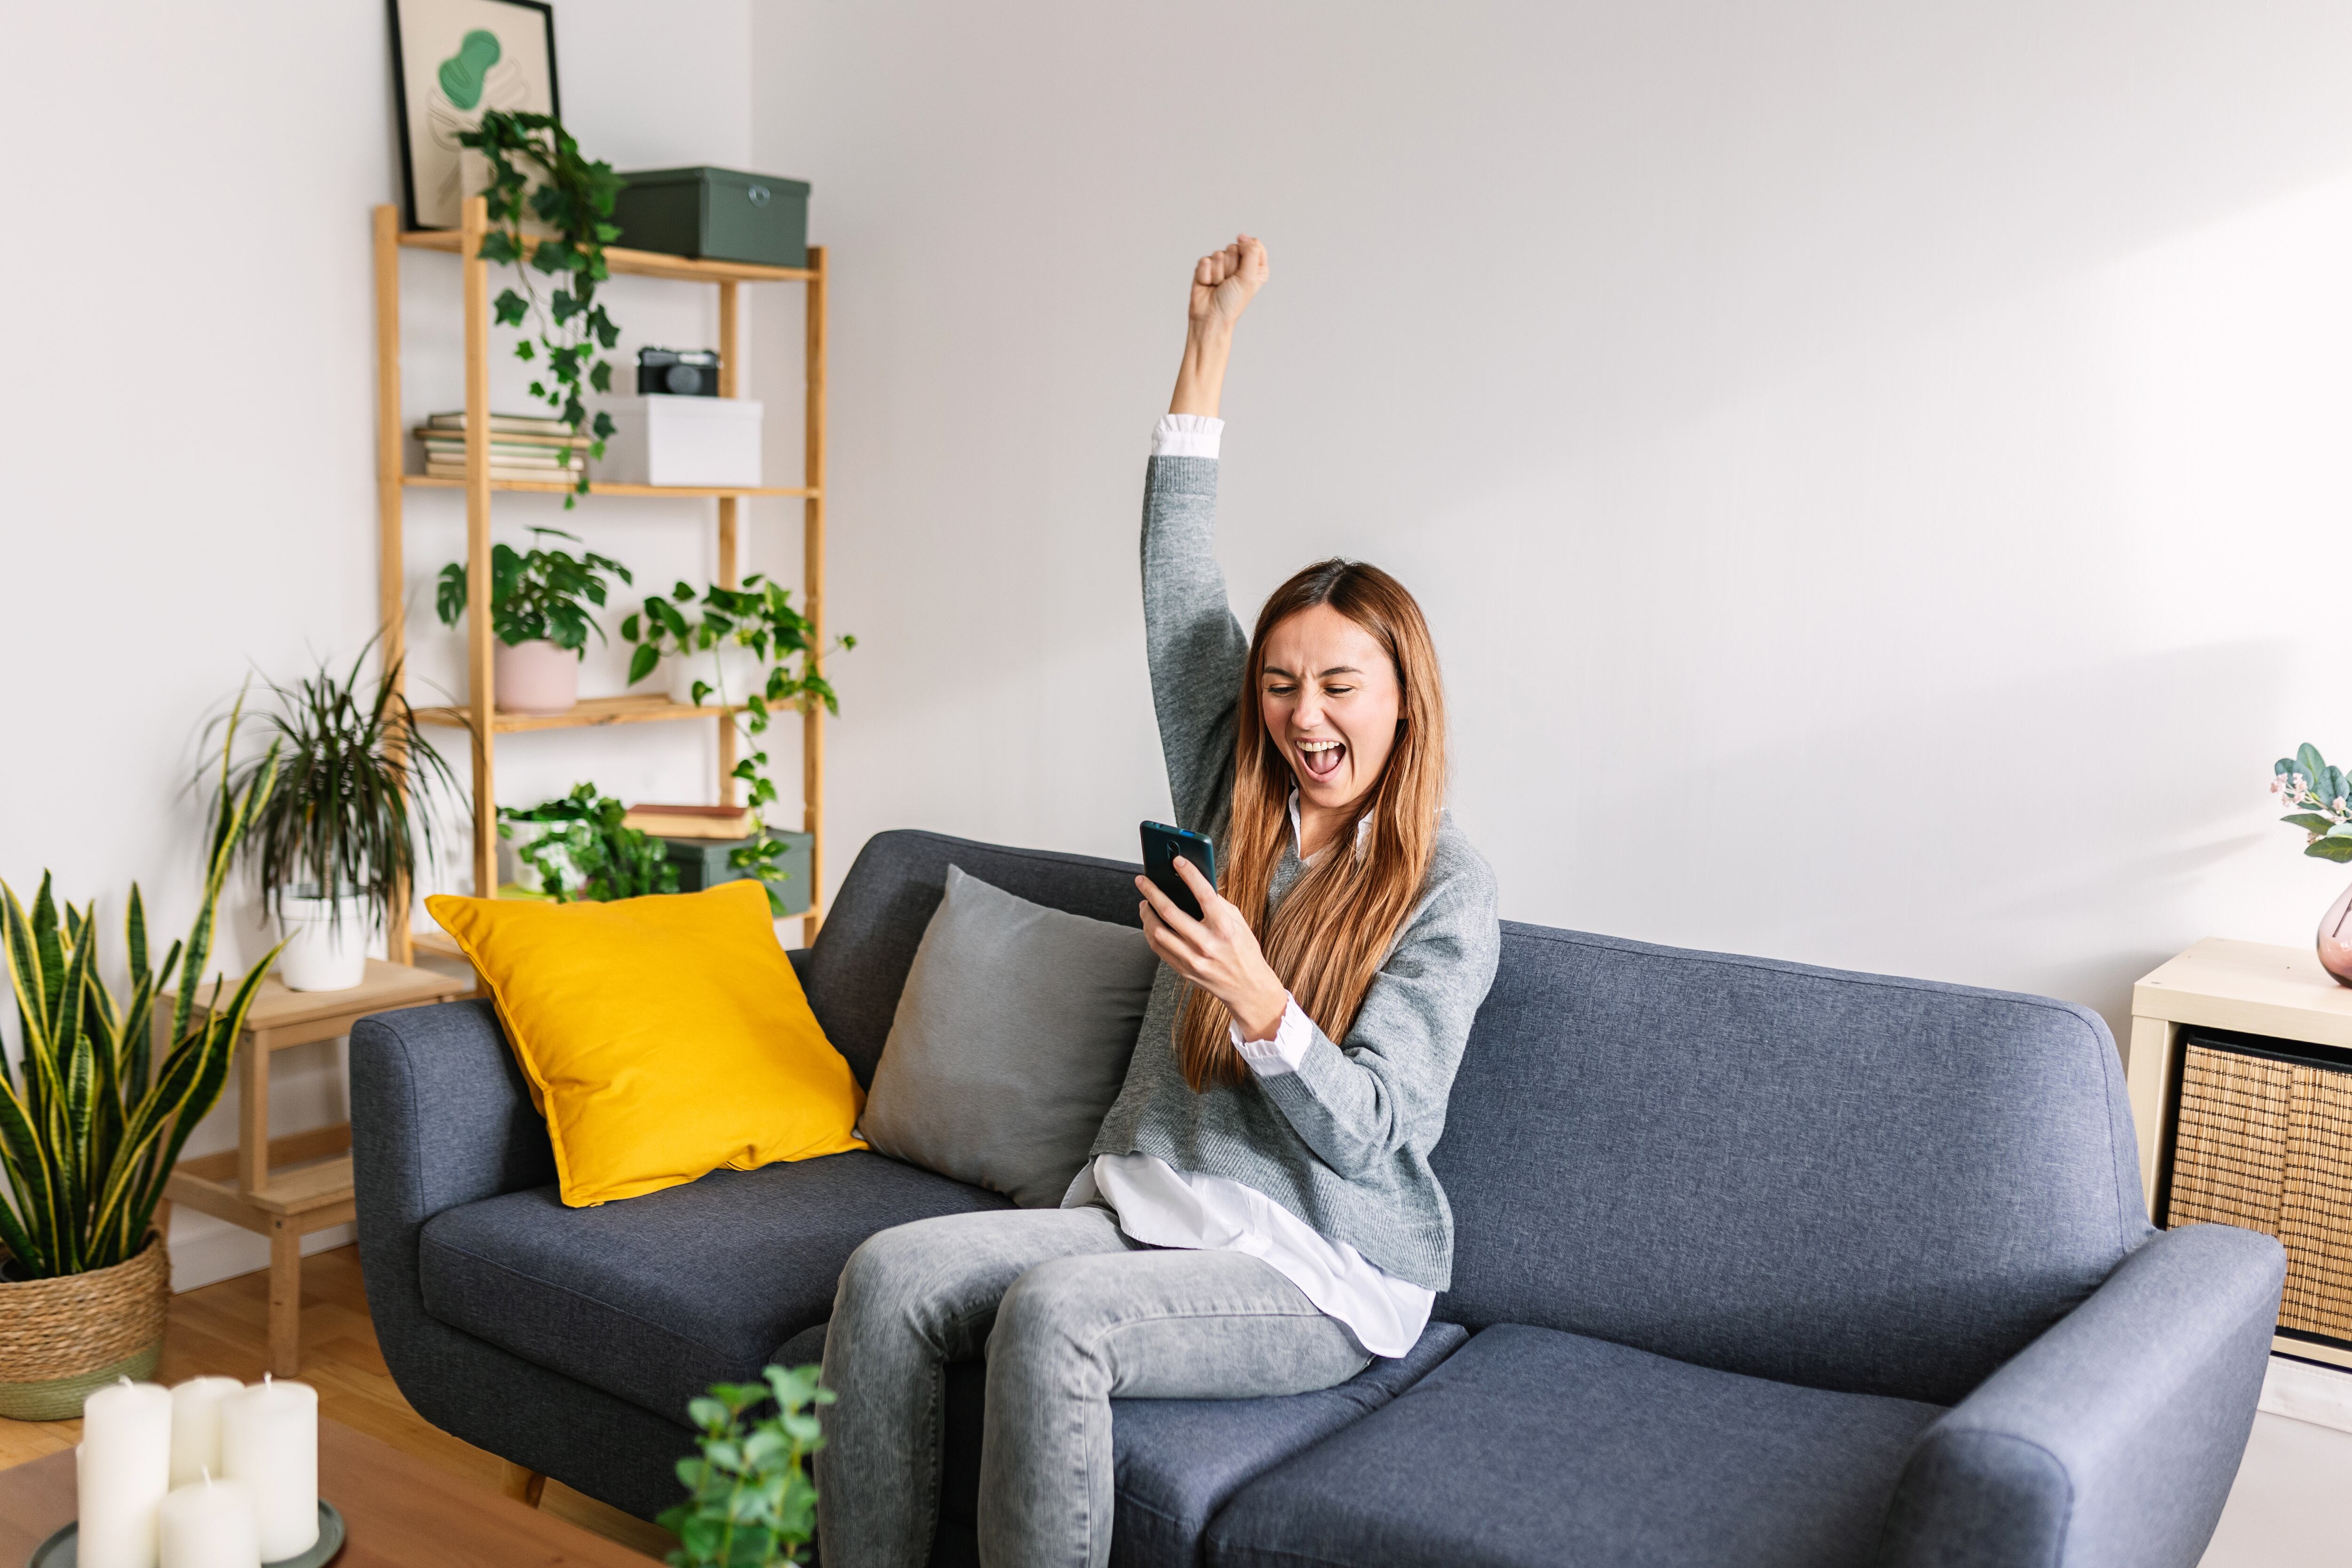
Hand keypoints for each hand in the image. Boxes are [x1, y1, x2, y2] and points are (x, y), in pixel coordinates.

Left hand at [1135, 857, 1289, 1041]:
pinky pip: (1158, 948)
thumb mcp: (1239, 923)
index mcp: (1225, 928)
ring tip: (1144, 901)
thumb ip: (1218, 904)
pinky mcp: (1184, 970)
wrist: (1248, 988)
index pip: (1204, 895)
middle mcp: (1207, 944)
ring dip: (1146, 913)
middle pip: (1170, 912)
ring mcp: (1193, 960)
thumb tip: (1194, 883)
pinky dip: (1150, 932)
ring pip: (1158, 932)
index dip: (1190, 874)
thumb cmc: (1244, 950)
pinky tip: (1149, 921)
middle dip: (1152, 892)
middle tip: (1142, 880)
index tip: (1177, 860)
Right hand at [1188, 234, 1268, 337]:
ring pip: (1219, 253)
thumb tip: (1242, 236)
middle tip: (1229, 282)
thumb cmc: (1232, 302)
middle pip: (1234, 247)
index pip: (1253, 244)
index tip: (1243, 270)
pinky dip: (1206, 274)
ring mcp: (1222, 265)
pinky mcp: (1206, 268)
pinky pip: (1205, 260)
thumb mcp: (1249, 277)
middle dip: (1230, 266)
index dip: (1246, 254)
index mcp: (1256, 267)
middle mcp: (1239, 265)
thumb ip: (1251, 252)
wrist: (1210, 317)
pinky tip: (1208, 284)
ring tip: (1219, 286)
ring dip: (1218, 273)